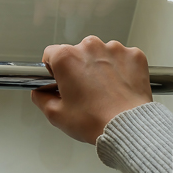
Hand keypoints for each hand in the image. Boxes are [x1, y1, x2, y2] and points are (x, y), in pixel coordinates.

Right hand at [31, 36, 152, 144]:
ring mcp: (114, 49)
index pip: (51, 53)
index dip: (53, 69)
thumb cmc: (94, 120)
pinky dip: (121, 69)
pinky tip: (119, 86)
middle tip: (84, 91)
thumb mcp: (55, 114)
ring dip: (100, 67)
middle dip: (78, 68)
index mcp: (66, 57)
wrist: (128, 126)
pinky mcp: (133, 55)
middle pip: (77, 52)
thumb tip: (39, 92)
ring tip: (104, 91)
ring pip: (100, 54)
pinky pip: (122, 58)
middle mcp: (89, 47)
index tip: (59, 80)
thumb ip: (40, 98)